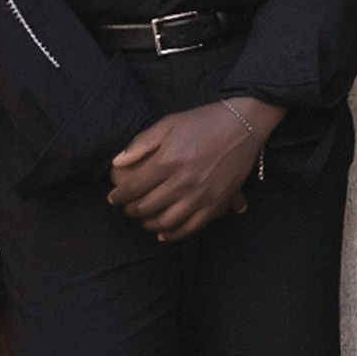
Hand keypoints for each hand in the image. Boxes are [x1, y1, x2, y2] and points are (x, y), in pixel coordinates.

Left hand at [108, 97, 282, 242]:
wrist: (243, 125)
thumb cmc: (203, 121)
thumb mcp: (168, 123)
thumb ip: (141, 143)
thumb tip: (117, 161)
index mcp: (168, 162)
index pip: (134, 188)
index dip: (119, 196)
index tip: (113, 198)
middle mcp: (182, 183)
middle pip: (147, 207)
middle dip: (131, 210)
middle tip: (128, 208)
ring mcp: (201, 196)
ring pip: (167, 222)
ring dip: (150, 224)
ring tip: (144, 220)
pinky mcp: (216, 204)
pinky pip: (192, 227)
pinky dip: (175, 234)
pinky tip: (164, 233)